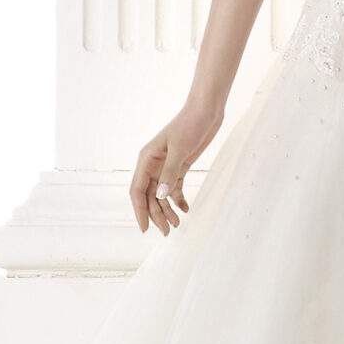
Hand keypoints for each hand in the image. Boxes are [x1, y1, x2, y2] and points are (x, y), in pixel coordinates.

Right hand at [130, 96, 224, 235]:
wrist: (206, 110)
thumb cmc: (190, 125)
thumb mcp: (180, 149)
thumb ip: (170, 173)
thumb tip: (160, 197)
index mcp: (146, 159)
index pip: (137, 191)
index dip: (139, 211)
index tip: (145, 229)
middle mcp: (153, 165)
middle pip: (150, 196)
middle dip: (157, 215)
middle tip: (167, 232)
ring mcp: (166, 166)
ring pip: (162, 194)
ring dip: (168, 210)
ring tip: (178, 224)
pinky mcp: (180, 166)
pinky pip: (175, 187)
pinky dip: (179, 199)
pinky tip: (186, 210)